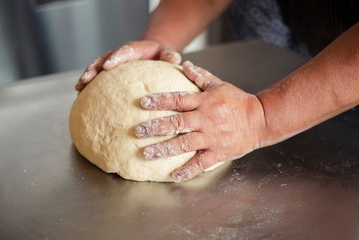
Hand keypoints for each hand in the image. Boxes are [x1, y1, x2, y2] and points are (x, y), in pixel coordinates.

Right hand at [75, 40, 180, 90]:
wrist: (151, 53)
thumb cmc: (160, 54)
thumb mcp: (166, 52)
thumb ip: (169, 55)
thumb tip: (174, 59)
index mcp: (132, 50)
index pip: (122, 53)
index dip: (114, 58)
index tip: (107, 67)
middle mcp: (118, 55)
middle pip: (102, 60)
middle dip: (94, 69)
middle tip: (86, 79)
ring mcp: (111, 64)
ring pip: (96, 69)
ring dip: (86, 77)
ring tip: (78, 88)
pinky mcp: (108, 74)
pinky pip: (97, 79)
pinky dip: (89, 86)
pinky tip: (82, 97)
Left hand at [135, 61, 266, 181]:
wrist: (260, 119)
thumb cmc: (239, 102)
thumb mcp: (220, 85)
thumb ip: (201, 76)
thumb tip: (184, 64)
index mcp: (204, 102)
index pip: (178, 99)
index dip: (160, 100)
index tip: (143, 102)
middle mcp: (205, 120)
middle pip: (177, 123)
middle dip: (156, 127)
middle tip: (138, 131)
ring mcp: (211, 137)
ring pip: (185, 144)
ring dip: (165, 149)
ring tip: (147, 154)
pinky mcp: (218, 152)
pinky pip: (201, 163)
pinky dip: (188, 170)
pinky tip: (174, 176)